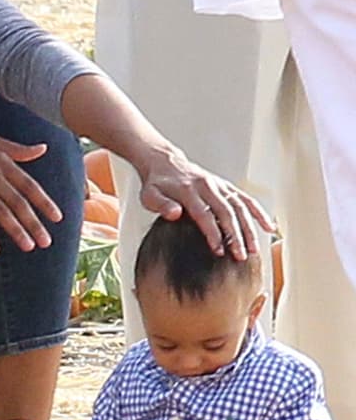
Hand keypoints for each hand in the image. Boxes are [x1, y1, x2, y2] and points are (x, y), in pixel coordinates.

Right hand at [0, 128, 62, 254]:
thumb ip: (18, 149)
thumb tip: (43, 148)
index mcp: (3, 162)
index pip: (29, 186)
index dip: (44, 202)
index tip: (58, 218)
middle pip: (18, 203)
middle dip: (34, 224)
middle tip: (46, 242)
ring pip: (1, 213)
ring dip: (16, 231)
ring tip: (28, 247)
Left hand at [134, 148, 274, 260]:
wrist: (164, 162)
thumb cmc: (156, 184)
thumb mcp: (149, 194)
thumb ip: (161, 204)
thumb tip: (175, 213)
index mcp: (188, 190)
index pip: (204, 214)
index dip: (212, 233)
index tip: (219, 251)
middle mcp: (207, 186)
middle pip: (226, 212)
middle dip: (235, 236)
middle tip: (240, 256)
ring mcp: (219, 185)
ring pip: (240, 207)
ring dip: (249, 228)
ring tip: (254, 250)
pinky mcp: (226, 186)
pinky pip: (246, 199)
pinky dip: (259, 212)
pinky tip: (269, 227)